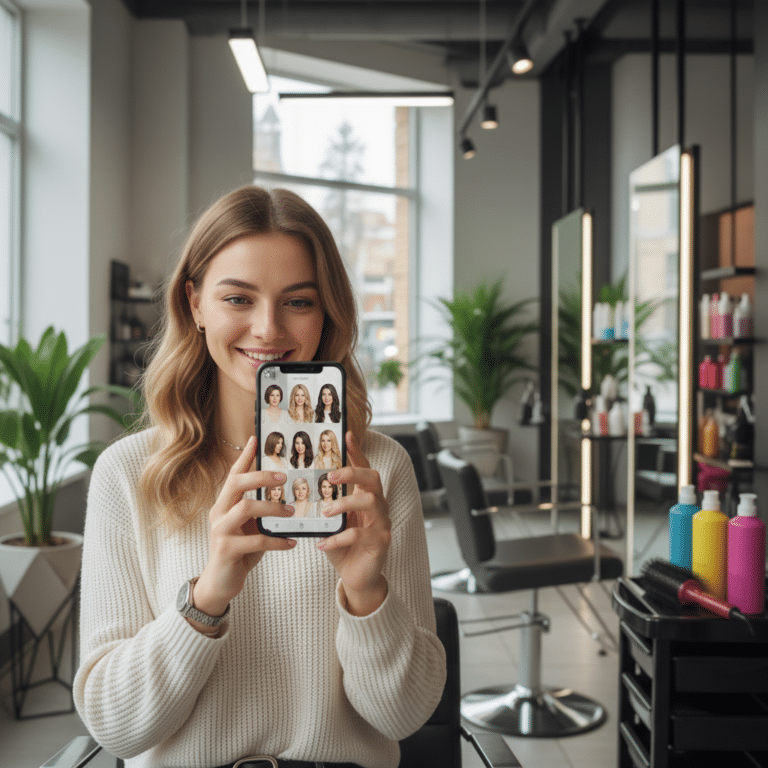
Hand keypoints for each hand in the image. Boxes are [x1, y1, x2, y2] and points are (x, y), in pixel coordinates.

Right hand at [193, 436, 296, 616]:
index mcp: (224, 504)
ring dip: (272, 509)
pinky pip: (256, 540)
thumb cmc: (239, 550)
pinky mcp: (226, 550)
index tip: (256, 438)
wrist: (220, 583)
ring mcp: (220, 531)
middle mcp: (218, 513)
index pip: (234, 474)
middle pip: (236, 484)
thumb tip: (285, 493)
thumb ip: (259, 510)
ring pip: (246, 509)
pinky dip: (277, 541)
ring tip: (291, 512)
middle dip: (260, 477)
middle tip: (283, 477)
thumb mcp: (249, 526)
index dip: (245, 456)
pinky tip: (291, 543)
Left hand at [318, 432, 390, 615]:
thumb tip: (299, 484)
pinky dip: (339, 538)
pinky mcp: (380, 542)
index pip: (364, 468)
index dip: (356, 451)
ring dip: (346, 503)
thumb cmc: (342, 544)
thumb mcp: (331, 520)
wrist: (357, 577)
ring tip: (326, 511)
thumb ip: (324, 502)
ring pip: (371, 502)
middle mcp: (378, 506)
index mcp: (365, 496)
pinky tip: (322, 543)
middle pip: (373, 478)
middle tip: (329, 476)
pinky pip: (362, 535)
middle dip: (351, 473)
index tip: (346, 434)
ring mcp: (382, 523)